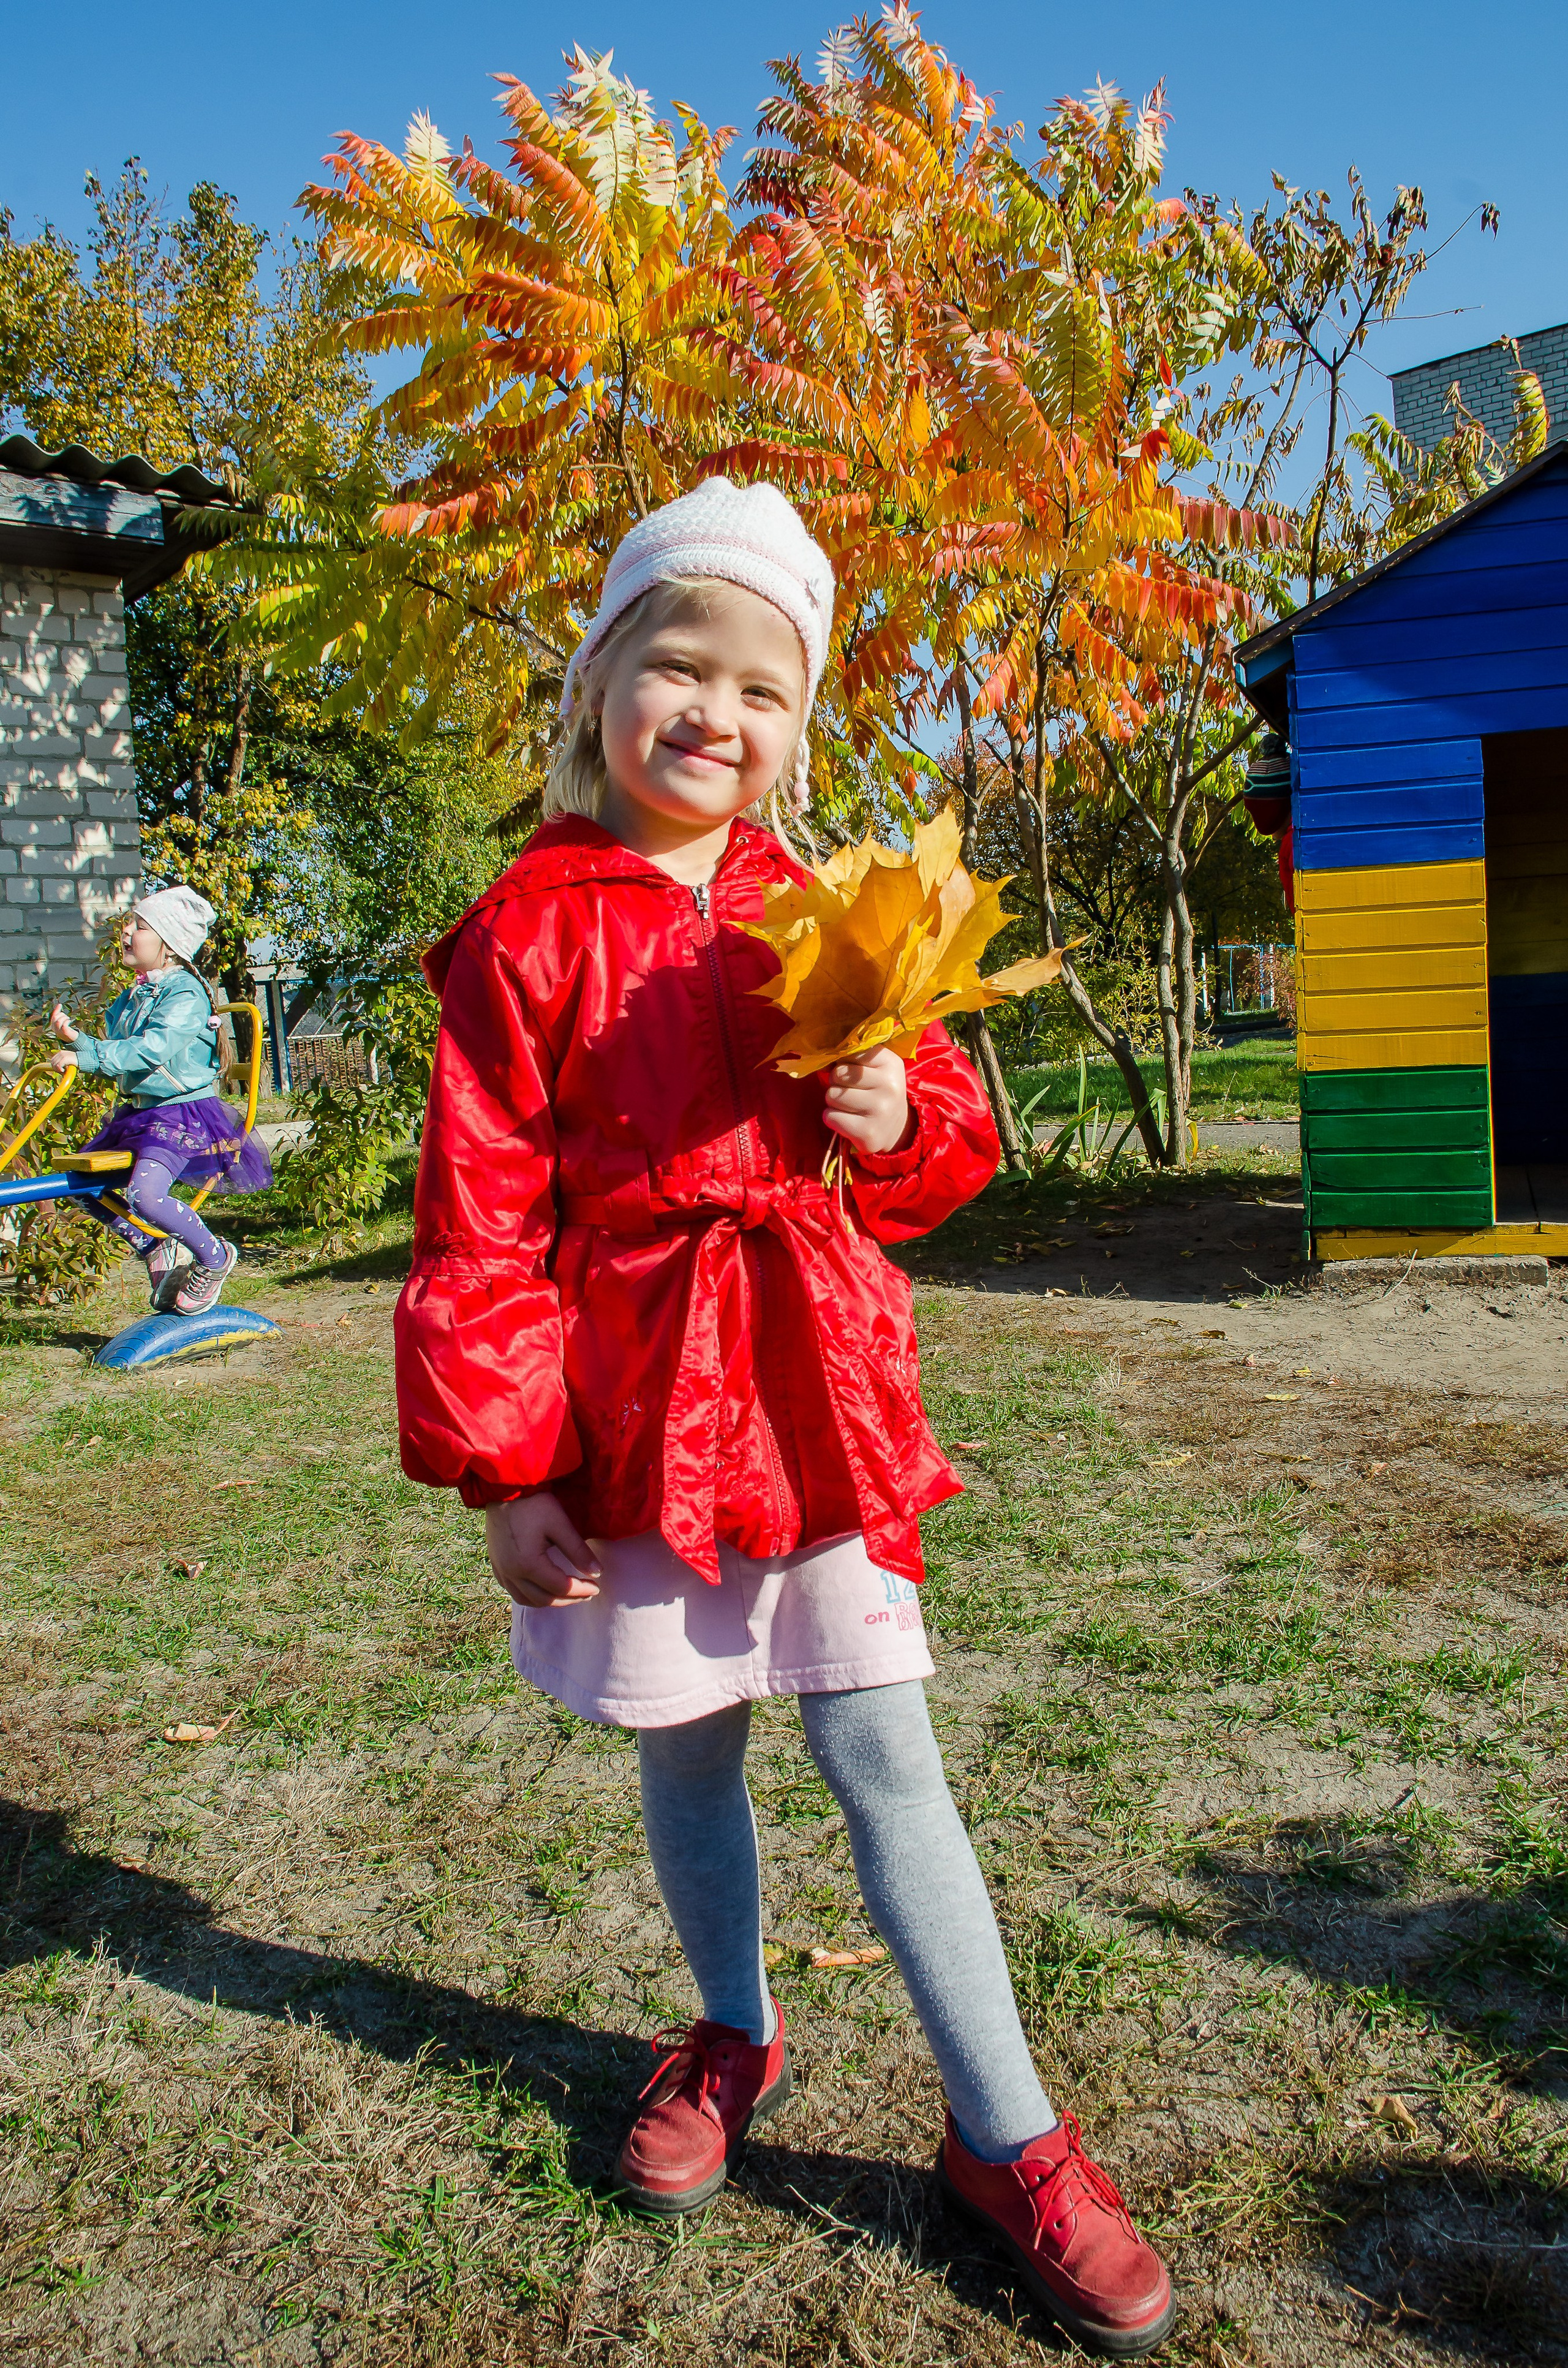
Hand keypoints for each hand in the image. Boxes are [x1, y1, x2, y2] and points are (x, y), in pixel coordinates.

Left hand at [47, 1050, 77, 1074]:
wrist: (84, 1060)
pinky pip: (58, 1066)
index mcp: (61, 1052)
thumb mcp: (68, 1060)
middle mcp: (61, 1053)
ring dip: (58, 1070)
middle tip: (62, 1072)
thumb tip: (57, 1068)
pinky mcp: (64, 1059)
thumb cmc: (77, 1062)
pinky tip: (64, 1071)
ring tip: (64, 1072)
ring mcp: (62, 1055)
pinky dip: (60, 1070)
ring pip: (54, 1065)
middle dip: (55, 1069)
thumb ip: (63, 1062)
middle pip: (52, 1062)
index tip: (60, 1070)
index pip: (52, 1060)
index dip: (54, 1066)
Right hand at [49, 1003, 77, 1043]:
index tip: (60, 1004)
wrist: (73, 1040)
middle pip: (55, 1018)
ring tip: (68, 1019)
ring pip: (59, 1021)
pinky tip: (69, 1021)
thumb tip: (59, 1004)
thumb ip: (60, 1015)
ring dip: (64, 1018)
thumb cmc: (67, 1029)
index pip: (53, 1017)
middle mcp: (55, 1029)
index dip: (56, 1010)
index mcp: (53, 1026)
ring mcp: (59, 1031)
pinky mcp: (65, 1032)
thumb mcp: (62, 1022)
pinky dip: (67, 1021)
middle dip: (61, 1014)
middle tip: (66, 1017)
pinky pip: (64, 1024)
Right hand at [485, 1493, 601, 1608]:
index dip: (581, 1590)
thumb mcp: (559, 1524)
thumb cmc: (533, 1503)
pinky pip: (513, 1591)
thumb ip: (578, 1550)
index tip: (597, 1587)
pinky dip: (531, 1596)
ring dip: (550, 1601)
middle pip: (544, 1599)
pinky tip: (542, 1588)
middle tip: (587, 1593)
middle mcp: (513, 1573)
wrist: (503, 1490)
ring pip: (527, 1599)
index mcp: (529, 1564)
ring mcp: (502, 1571)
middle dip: (569, 1599)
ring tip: (567, 1594)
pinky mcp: (496, 1566)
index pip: (561, 1587)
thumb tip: (597, 1573)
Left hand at [823, 1046, 912, 1156]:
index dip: (845, 1063)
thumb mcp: (876, 1068)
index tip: (855, 1072)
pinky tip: (848, 1121)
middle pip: (838, 1074)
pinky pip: (830, 1117)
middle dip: (837, 1083)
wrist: (897, 1130)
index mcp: (891, 1064)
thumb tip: (823, 1062)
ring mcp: (880, 1111)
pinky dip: (833, 1119)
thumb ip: (852, 1057)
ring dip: (834, 1102)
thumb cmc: (877, 1092)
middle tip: (852, 1092)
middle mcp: (889, 1086)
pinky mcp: (868, 1132)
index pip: (850, 1052)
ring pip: (832, 1095)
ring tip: (851, 1107)